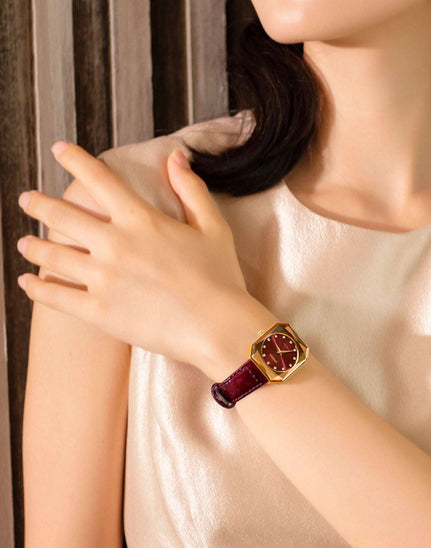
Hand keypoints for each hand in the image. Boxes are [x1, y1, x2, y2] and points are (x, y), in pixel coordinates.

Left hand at [16, 141, 250, 368]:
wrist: (219, 329)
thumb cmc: (222, 279)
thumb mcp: (213, 227)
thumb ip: (191, 189)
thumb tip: (176, 157)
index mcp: (141, 219)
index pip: (98, 178)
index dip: (74, 159)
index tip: (58, 150)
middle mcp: (115, 244)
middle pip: (62, 216)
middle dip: (39, 204)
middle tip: (26, 200)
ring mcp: (103, 279)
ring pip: (53, 255)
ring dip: (33, 246)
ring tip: (23, 243)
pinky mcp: (99, 312)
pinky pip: (56, 297)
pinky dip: (37, 288)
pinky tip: (27, 282)